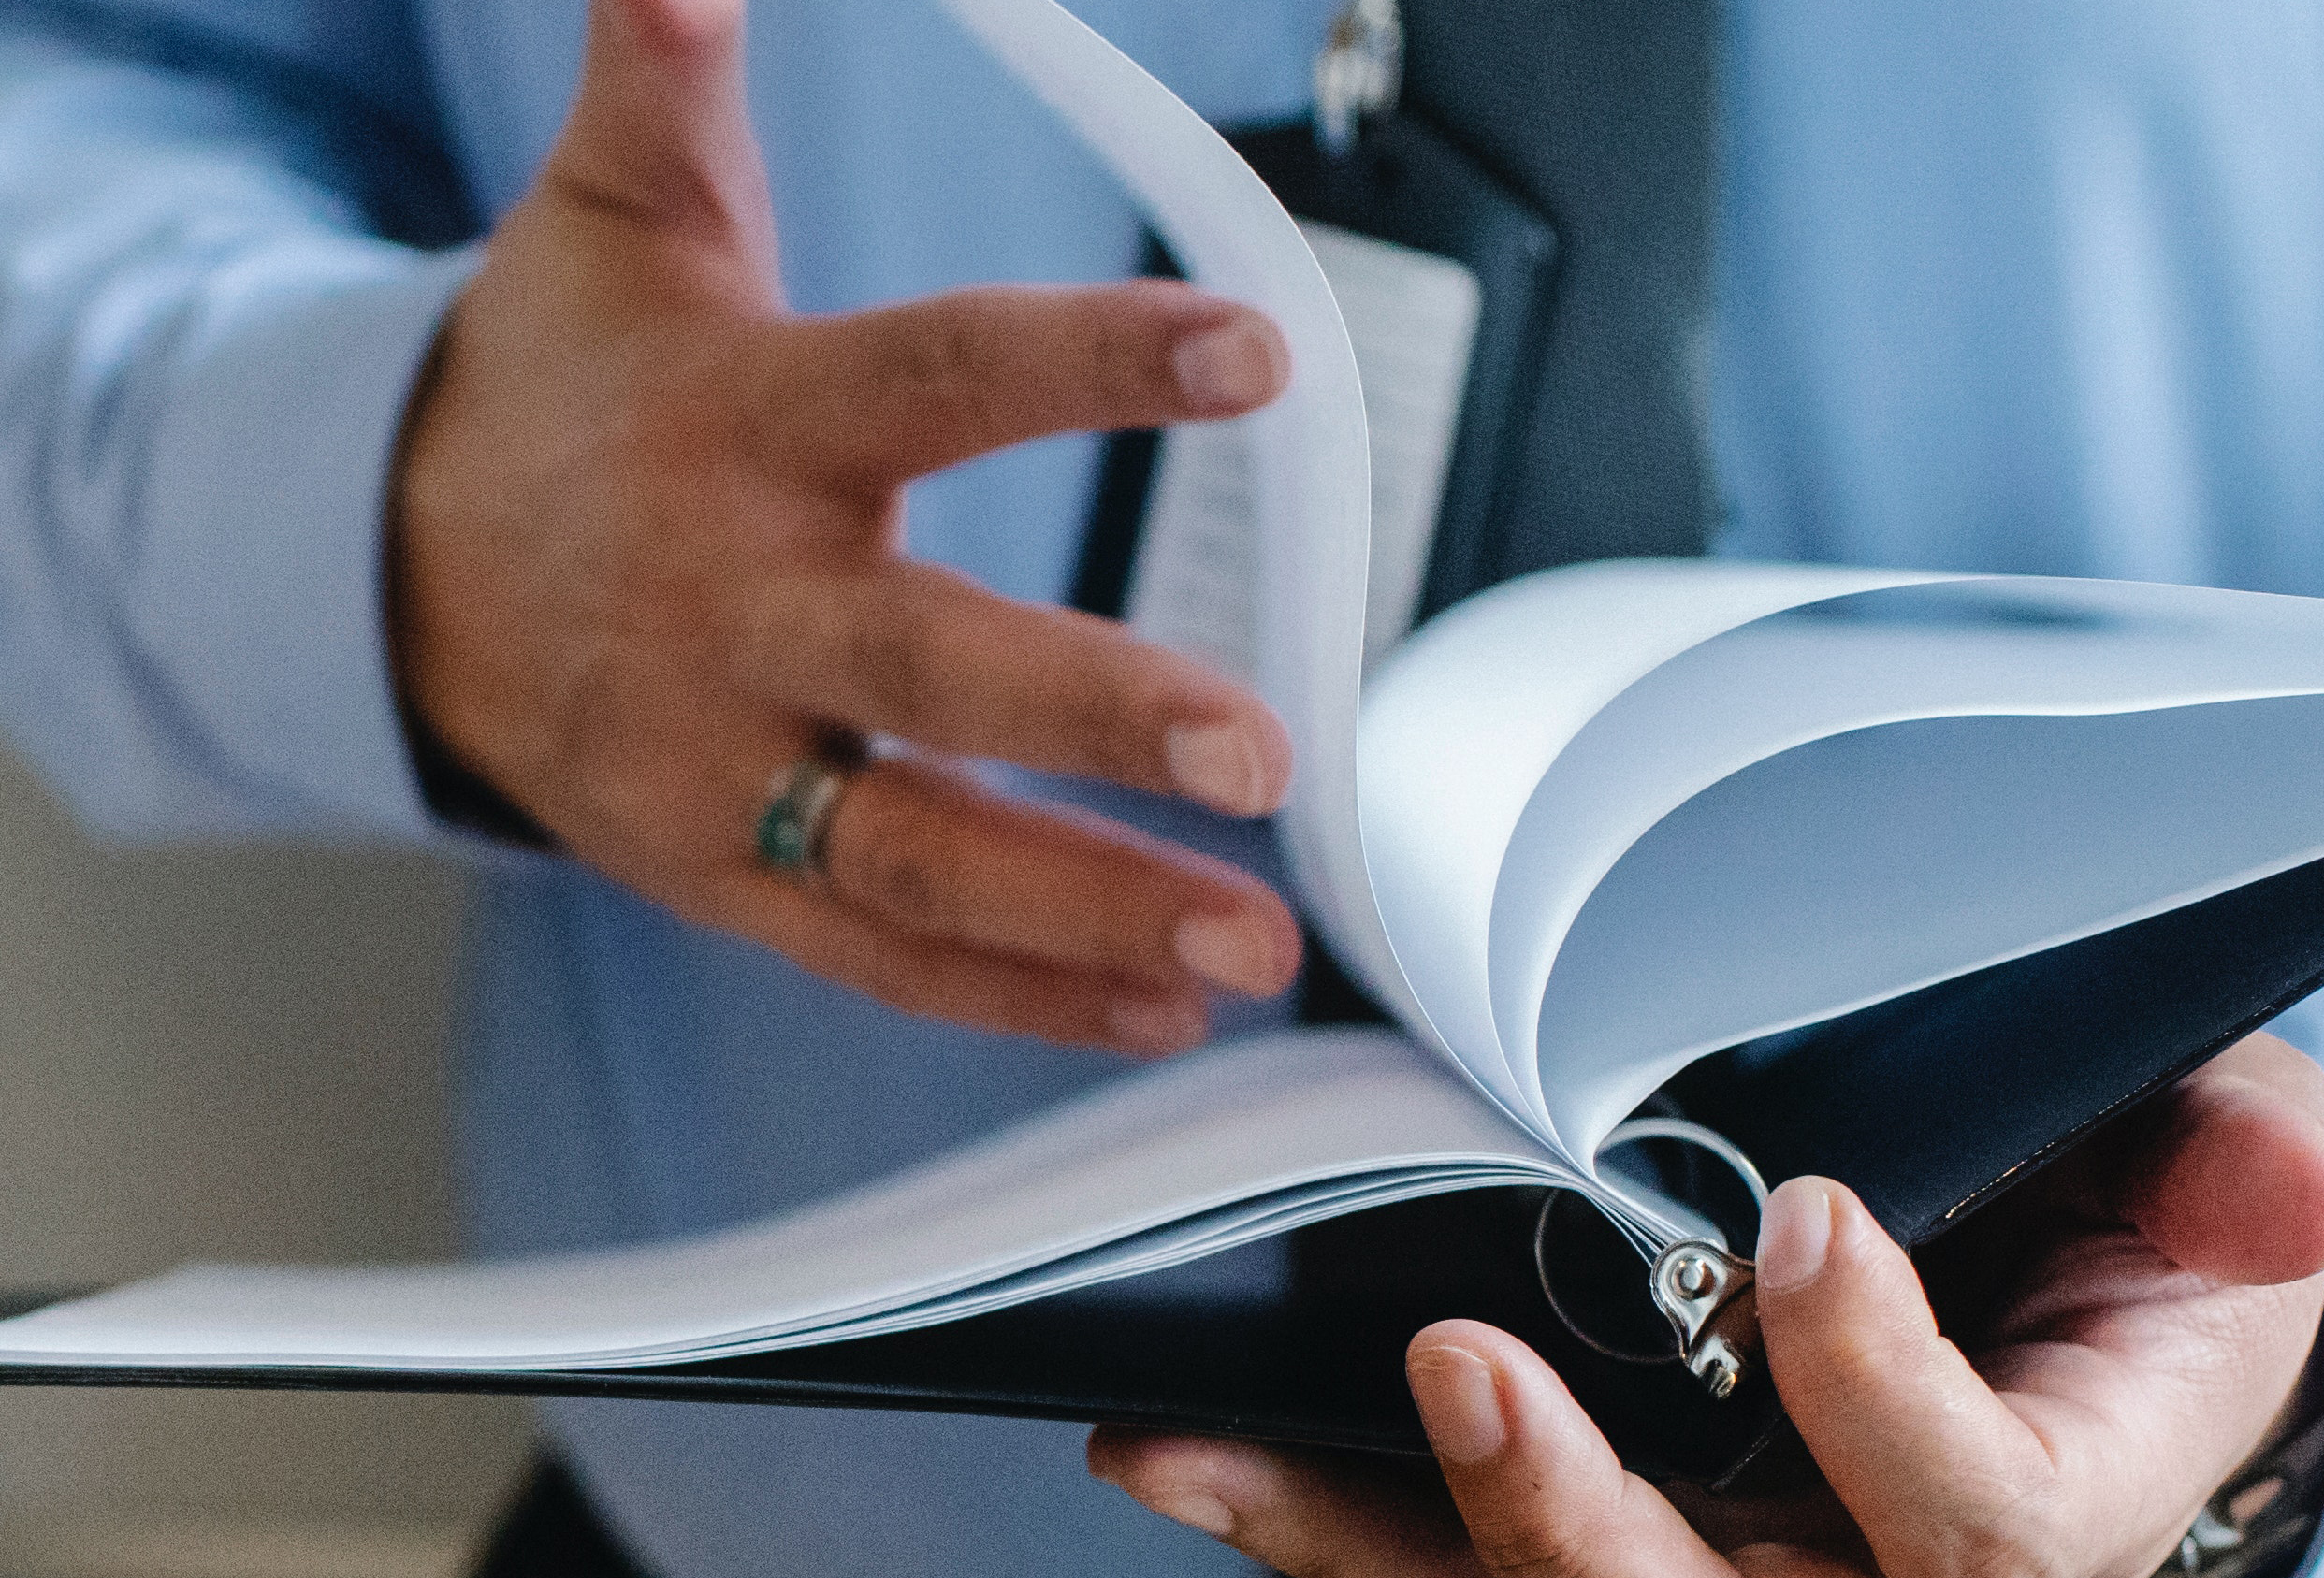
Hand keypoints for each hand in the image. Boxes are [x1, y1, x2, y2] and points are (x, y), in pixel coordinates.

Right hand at [392, 0, 1303, 1052]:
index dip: (1089, 362)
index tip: (1253, 352)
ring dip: (1089, 909)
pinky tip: (1160, 1005)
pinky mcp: (725, 874)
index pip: (933, 378)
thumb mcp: (616, 223)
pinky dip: (1019, 993)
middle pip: (923, 669)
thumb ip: (667, 86)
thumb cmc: (563, 388)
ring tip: (1252, 946)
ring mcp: (723, 764)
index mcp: (741, 425)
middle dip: (1090, 716)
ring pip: (915, 853)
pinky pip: (880, 950)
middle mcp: (734, 608)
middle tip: (1259, 754)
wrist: (393, 575)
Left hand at [1090, 1032, 2323, 1576]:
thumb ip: (2239, 1169)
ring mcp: (1727, 1573)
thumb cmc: (2137, 1223)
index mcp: (2053, 1512)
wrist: (2066, 1296)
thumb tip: (2300, 1190)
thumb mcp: (2218, 1165)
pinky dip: (1317, 1520)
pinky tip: (1188, 1452)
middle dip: (1576, 1528)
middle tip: (1464, 1367)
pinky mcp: (1611, 1543)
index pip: (1973, 1524)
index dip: (1878, 1397)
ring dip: (1369, 1539)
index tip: (1803, 1219)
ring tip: (1202, 1447)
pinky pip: (1451, 1570)